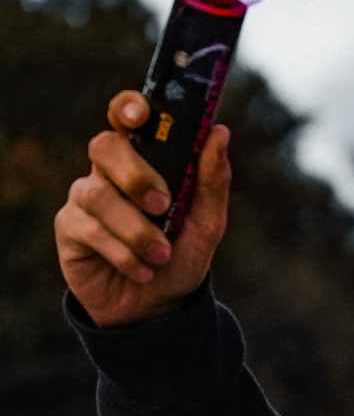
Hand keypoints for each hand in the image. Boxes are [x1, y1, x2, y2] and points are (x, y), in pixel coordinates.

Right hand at [55, 92, 230, 327]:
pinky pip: (90, 229)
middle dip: (135, 175)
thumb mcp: (208, 223)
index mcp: (144, 158)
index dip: (128, 108)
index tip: (141, 115)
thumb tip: (219, 132)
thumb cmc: (182, 255)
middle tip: (163, 205)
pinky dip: (123, 253)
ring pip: (99, 195)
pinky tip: (142, 271)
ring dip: (136, 229)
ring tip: (161, 254)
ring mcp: (86, 198)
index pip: (127, 117)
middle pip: (105, 146)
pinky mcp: (70, 228)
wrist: (159, 307)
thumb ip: (212, 180)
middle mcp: (110, 172)